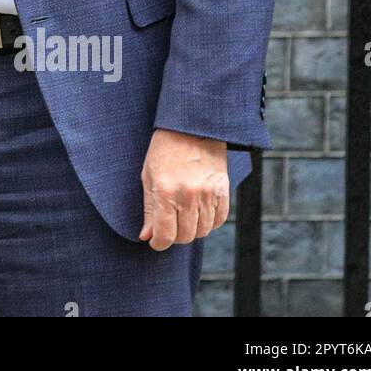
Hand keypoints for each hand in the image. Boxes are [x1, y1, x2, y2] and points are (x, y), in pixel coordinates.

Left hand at [138, 128, 229, 250]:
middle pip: (185, 236)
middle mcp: (189, 197)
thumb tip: (147, 236)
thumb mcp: (148, 176)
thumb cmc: (164, 150)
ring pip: (202, 231)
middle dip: (174, 237)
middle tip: (168, 227)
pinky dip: (209, 223)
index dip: (159, 243)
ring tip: (182, 218)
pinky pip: (219, 220)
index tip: (156, 242)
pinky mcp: (223, 191)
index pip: (165, 234)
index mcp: (166, 192)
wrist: (191, 127)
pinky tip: (199, 213)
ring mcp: (208, 195)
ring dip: (191, 230)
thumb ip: (149, 209)